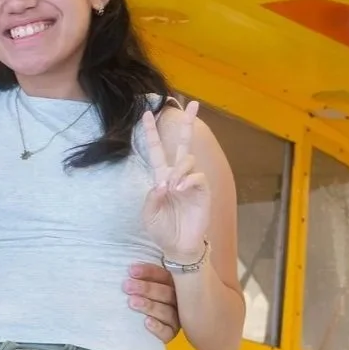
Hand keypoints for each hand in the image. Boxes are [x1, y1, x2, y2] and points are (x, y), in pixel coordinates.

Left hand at [126, 262, 180, 342]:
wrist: (138, 327)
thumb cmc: (139, 298)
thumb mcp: (142, 285)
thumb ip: (142, 277)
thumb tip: (129, 266)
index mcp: (173, 285)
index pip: (165, 276)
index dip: (149, 272)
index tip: (131, 271)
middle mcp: (178, 301)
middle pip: (167, 293)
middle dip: (146, 288)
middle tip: (127, 286)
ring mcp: (176, 319)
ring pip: (167, 312)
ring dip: (149, 306)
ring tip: (132, 302)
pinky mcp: (170, 334)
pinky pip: (167, 332)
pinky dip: (158, 327)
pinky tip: (147, 322)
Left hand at [138, 100, 210, 265]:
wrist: (177, 246)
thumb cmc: (162, 229)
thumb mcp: (148, 213)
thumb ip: (151, 196)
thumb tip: (162, 182)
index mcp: (161, 177)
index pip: (156, 150)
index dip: (150, 132)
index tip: (146, 113)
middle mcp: (177, 175)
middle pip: (183, 144)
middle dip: (187, 123)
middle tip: (193, 103)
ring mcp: (191, 182)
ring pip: (188, 160)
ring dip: (178, 170)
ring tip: (172, 187)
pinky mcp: (202, 191)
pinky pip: (197, 177)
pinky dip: (187, 180)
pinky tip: (179, 190)